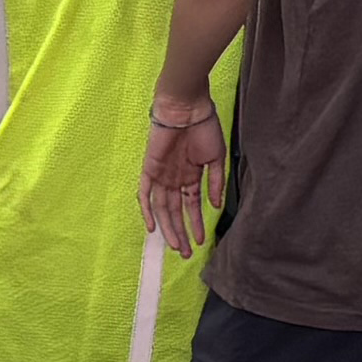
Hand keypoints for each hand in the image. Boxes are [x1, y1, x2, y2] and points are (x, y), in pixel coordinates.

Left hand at [141, 104, 222, 261]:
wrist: (188, 107)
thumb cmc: (204, 127)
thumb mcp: (217, 158)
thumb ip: (216, 183)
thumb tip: (215, 206)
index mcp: (189, 175)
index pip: (190, 207)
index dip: (195, 224)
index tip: (201, 242)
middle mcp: (173, 178)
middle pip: (174, 212)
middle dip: (180, 233)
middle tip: (185, 253)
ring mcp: (161, 174)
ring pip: (162, 208)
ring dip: (169, 227)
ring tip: (176, 246)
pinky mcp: (149, 168)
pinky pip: (144, 193)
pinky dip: (147, 210)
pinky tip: (153, 227)